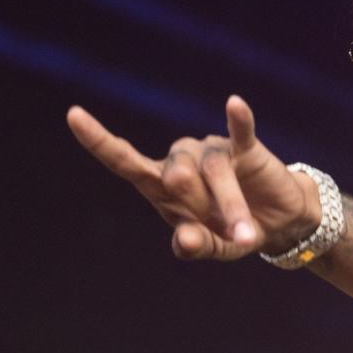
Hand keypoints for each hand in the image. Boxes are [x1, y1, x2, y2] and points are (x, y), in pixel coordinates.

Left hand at [66, 96, 320, 259]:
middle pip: (176, 176)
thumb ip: (194, 246)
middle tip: (226, 233)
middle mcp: (182, 161)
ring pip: (213, 171)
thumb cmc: (232, 232)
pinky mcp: (246, 149)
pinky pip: (240, 132)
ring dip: (231, 207)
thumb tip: (182, 239)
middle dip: (202, 209)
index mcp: (161, 186)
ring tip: (246, 238)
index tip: (74, 115)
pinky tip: (235, 104)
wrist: (279, 223)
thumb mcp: (213, 248)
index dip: (99, 141)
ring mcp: (213, 151)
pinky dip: (239, 119)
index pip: (125, 161)